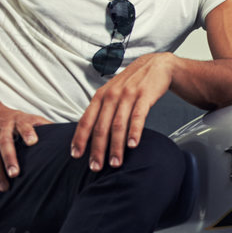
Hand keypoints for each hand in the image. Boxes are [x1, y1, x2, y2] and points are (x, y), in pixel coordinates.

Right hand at [0, 102, 52, 191]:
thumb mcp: (29, 118)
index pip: (23, 125)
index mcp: (18, 120)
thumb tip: (66, 137)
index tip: (33, 142)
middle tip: (14, 174)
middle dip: (9, 158)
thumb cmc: (15, 119)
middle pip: (4, 142)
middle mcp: (3, 127)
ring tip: (4, 187)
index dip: (27, 132)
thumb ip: (45, 127)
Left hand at [72, 52, 173, 170]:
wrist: (156, 65)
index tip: (76, 155)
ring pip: (118, 125)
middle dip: (97, 149)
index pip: (86, 120)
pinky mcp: (144, 96)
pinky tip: (133, 145)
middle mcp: (111, 95)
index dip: (79, 139)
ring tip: (115, 163)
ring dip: (116, 147)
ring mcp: (128, 95)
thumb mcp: (112, 93)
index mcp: (100, 96)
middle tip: (96, 167)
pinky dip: (134, 132)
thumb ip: (102, 110)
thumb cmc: (132, 83)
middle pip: (101, 127)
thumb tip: (90, 134)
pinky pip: (138, 116)